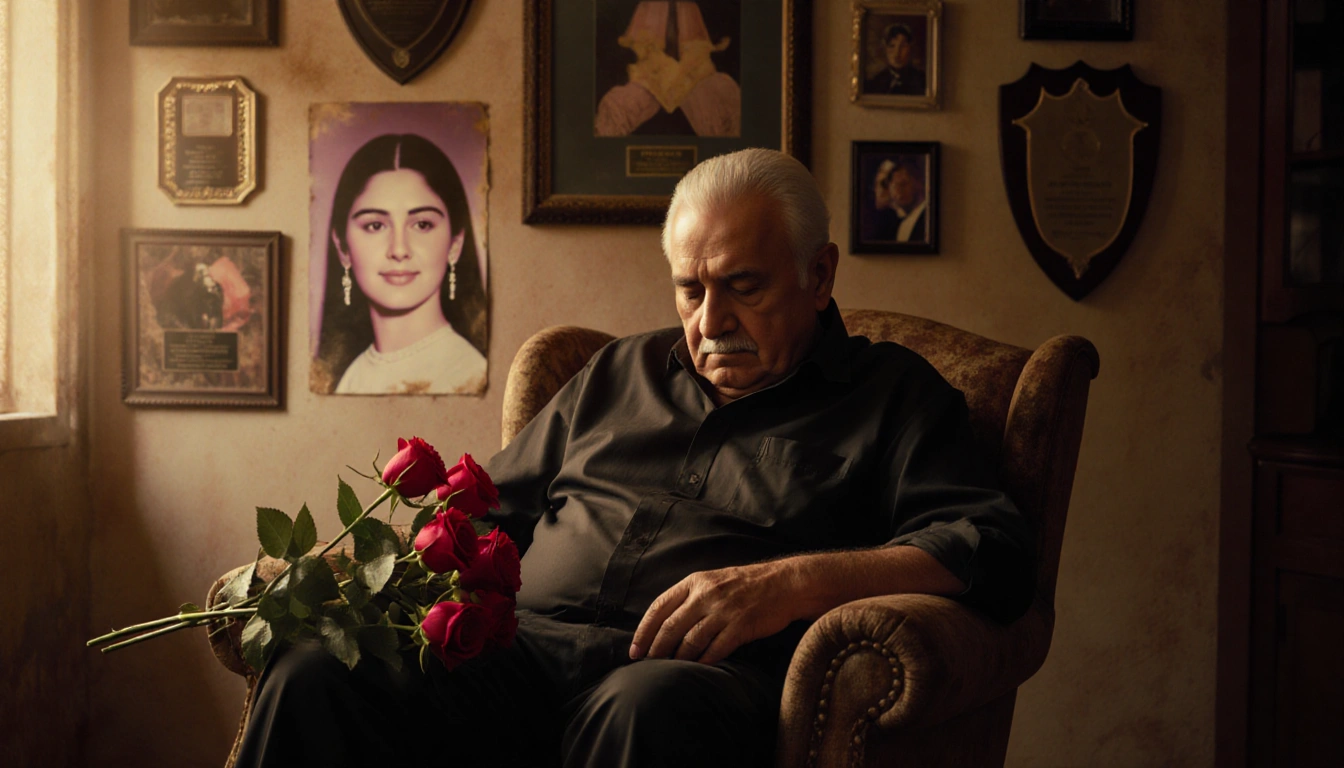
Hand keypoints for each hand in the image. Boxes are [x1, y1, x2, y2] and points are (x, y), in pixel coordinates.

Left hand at [629, 562, 799, 664]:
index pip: (659, 607)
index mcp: (695, 582)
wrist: (784, 583)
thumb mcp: (712, 580)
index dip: (644, 631)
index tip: (635, 649)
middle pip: (670, 628)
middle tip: (649, 665)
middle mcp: (706, 595)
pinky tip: (697, 669)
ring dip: (678, 659)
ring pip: (690, 641)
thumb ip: (689, 597)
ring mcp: (724, 611)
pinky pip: (715, 650)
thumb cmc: (746, 584)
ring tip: (672, 669)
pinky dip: (703, 662)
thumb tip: (662, 624)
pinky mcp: (741, 627)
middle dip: (656, 650)